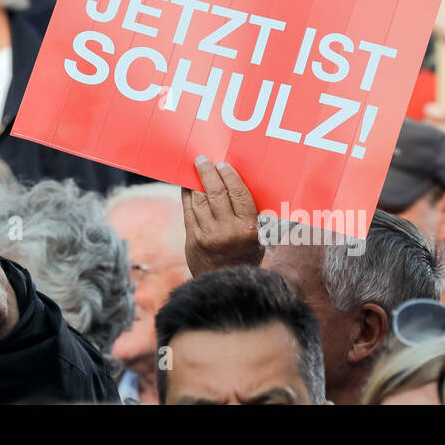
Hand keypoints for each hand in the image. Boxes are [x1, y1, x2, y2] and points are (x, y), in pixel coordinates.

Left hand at [181, 156, 263, 275]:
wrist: (226, 284)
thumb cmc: (245, 255)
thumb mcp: (257, 238)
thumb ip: (250, 214)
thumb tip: (236, 182)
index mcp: (249, 229)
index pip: (239, 194)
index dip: (230, 176)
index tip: (223, 165)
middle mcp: (229, 231)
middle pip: (217, 193)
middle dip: (209, 173)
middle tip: (203, 160)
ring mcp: (209, 235)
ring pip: (200, 200)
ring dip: (196, 181)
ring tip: (195, 168)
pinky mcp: (193, 239)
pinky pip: (188, 211)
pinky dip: (187, 195)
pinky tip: (186, 185)